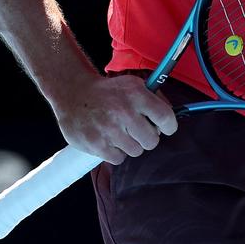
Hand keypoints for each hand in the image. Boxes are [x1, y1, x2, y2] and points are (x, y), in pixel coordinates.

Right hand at [52, 73, 177, 164]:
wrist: (74, 92)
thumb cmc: (108, 91)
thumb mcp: (133, 85)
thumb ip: (154, 99)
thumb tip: (170, 119)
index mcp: (136, 94)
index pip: (166, 117)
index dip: (169, 126)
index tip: (166, 127)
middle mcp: (124, 111)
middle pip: (152, 141)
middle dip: (147, 137)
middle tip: (137, 130)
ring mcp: (109, 129)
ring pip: (136, 151)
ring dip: (130, 144)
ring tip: (119, 131)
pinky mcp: (96, 144)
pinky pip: (118, 159)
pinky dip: (116, 152)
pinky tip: (109, 138)